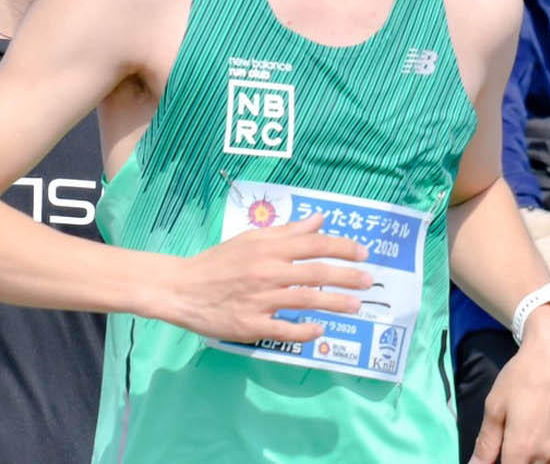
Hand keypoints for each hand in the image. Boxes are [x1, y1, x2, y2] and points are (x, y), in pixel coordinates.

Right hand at [163, 212, 372, 343]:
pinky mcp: (250, 325)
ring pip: (305, 300)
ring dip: (334, 303)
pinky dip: (305, 330)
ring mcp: (259, 300)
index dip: (342, 247)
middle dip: (347, 275)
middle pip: (315, 272)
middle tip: (368, 280)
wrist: (182, 288)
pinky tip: (320, 330)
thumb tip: (320, 219)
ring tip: (355, 305)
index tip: (363, 253)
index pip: (313, 244)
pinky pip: (284, 329)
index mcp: (267, 248)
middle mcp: (267, 272)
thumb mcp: (251, 239)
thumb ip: (287, 231)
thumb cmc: (218, 262)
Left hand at [469, 306, 549, 463]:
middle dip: (512, 461)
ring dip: (528, 460)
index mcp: (522, 451)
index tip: (488, 455)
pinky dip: (543, 454)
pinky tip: (536, 433)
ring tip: (518, 440)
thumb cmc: (522, 378)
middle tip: (502, 444)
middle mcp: (545, 456)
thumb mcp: (495, 407)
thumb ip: (486, 443)